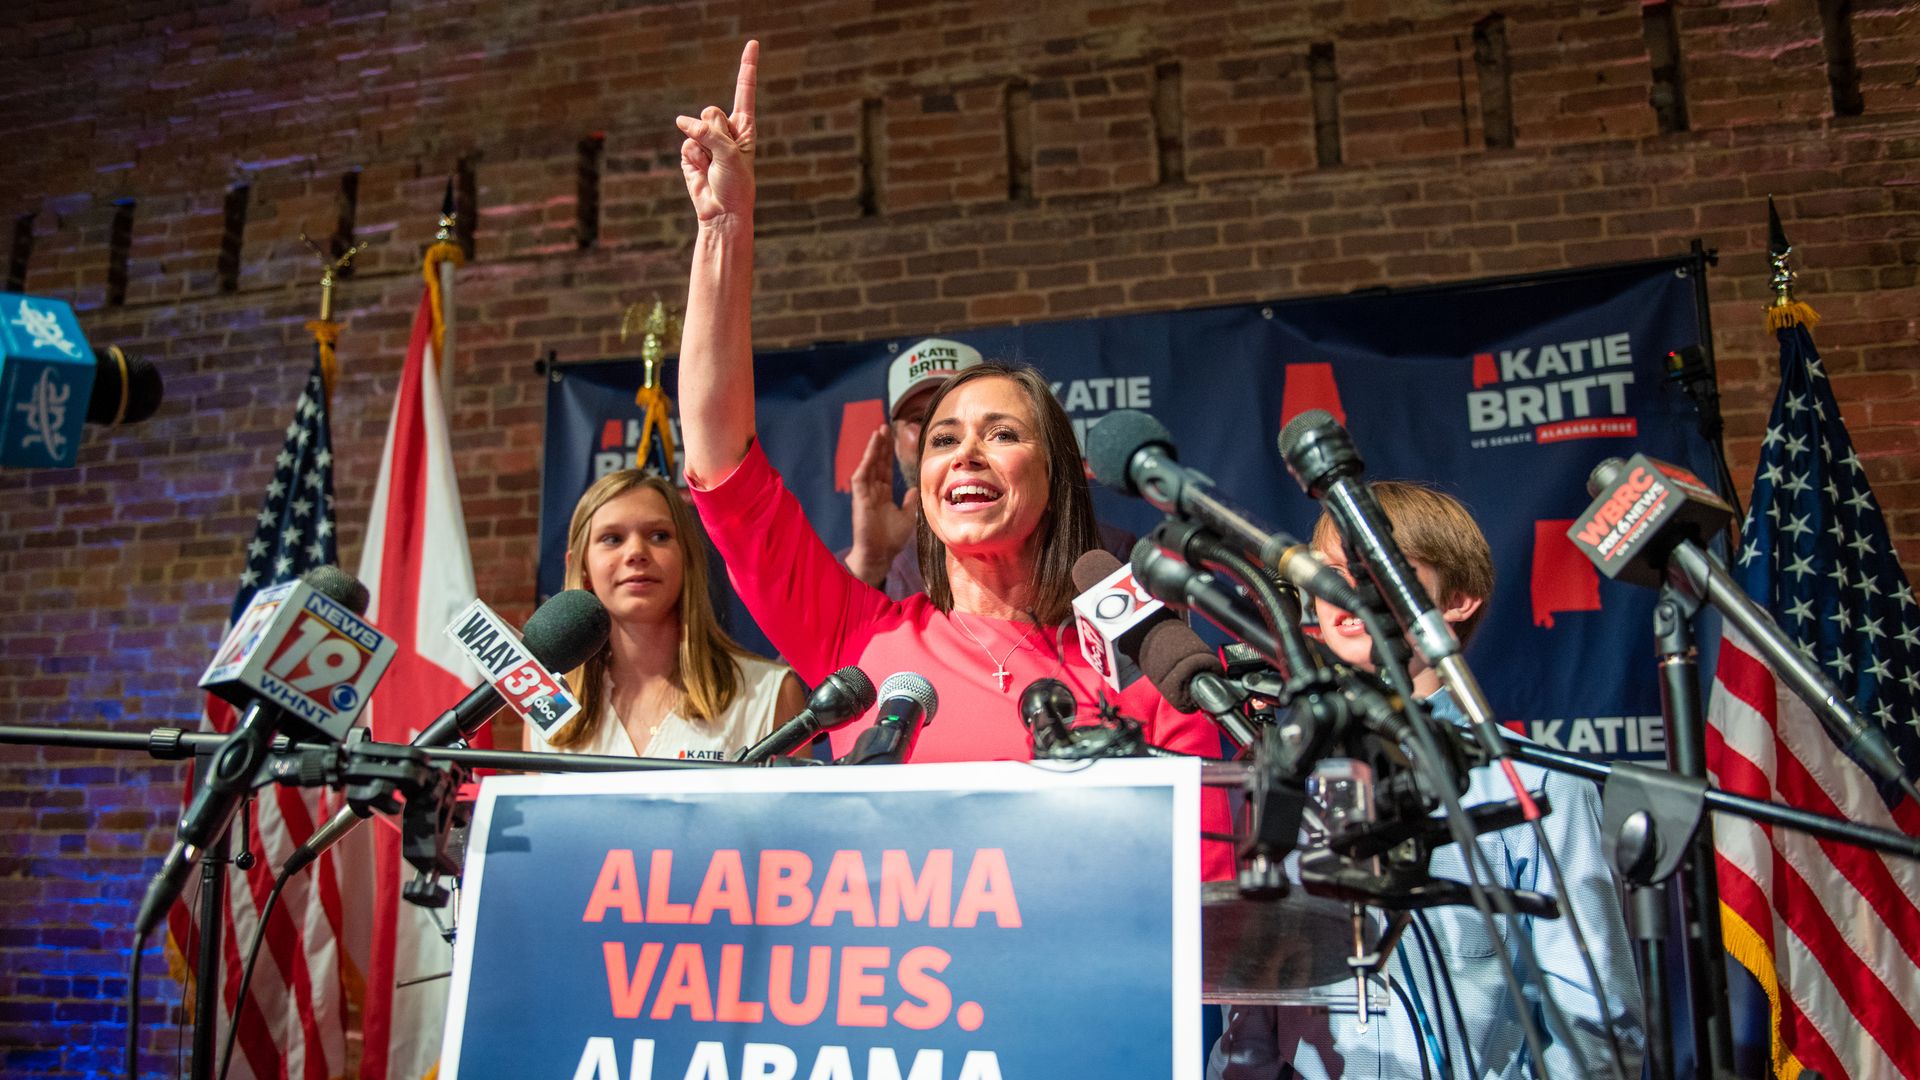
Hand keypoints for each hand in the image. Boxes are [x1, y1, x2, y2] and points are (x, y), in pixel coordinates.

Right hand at [677, 40, 758, 222]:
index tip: (753, 43)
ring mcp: (706, 140)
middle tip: (722, 156)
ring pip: (696, 126)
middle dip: (714, 131)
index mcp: (745, 128)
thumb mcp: (730, 155)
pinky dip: (692, 157)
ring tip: (713, 167)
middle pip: (711, 111)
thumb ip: (708, 132)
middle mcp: (726, 131)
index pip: (745, 91)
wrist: (722, 213)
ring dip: (703, 147)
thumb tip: (680, 121)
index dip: (747, 67)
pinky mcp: (690, 152)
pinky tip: (702, 171)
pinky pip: (686, 143)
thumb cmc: (736, 186)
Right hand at [846, 424, 917, 585]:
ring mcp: (865, 494)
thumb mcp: (907, 517)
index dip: (888, 453)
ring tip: (879, 431)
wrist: (880, 555)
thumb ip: (909, 501)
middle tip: (886, 426)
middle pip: (877, 463)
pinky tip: (872, 449)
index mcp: (883, 494)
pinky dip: (867, 461)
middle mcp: (873, 491)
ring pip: (869, 465)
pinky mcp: (859, 498)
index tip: (892, 438)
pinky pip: (862, 475)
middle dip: (881, 445)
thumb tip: (914, 488)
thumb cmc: (891, 539)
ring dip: (873, 448)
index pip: (885, 468)